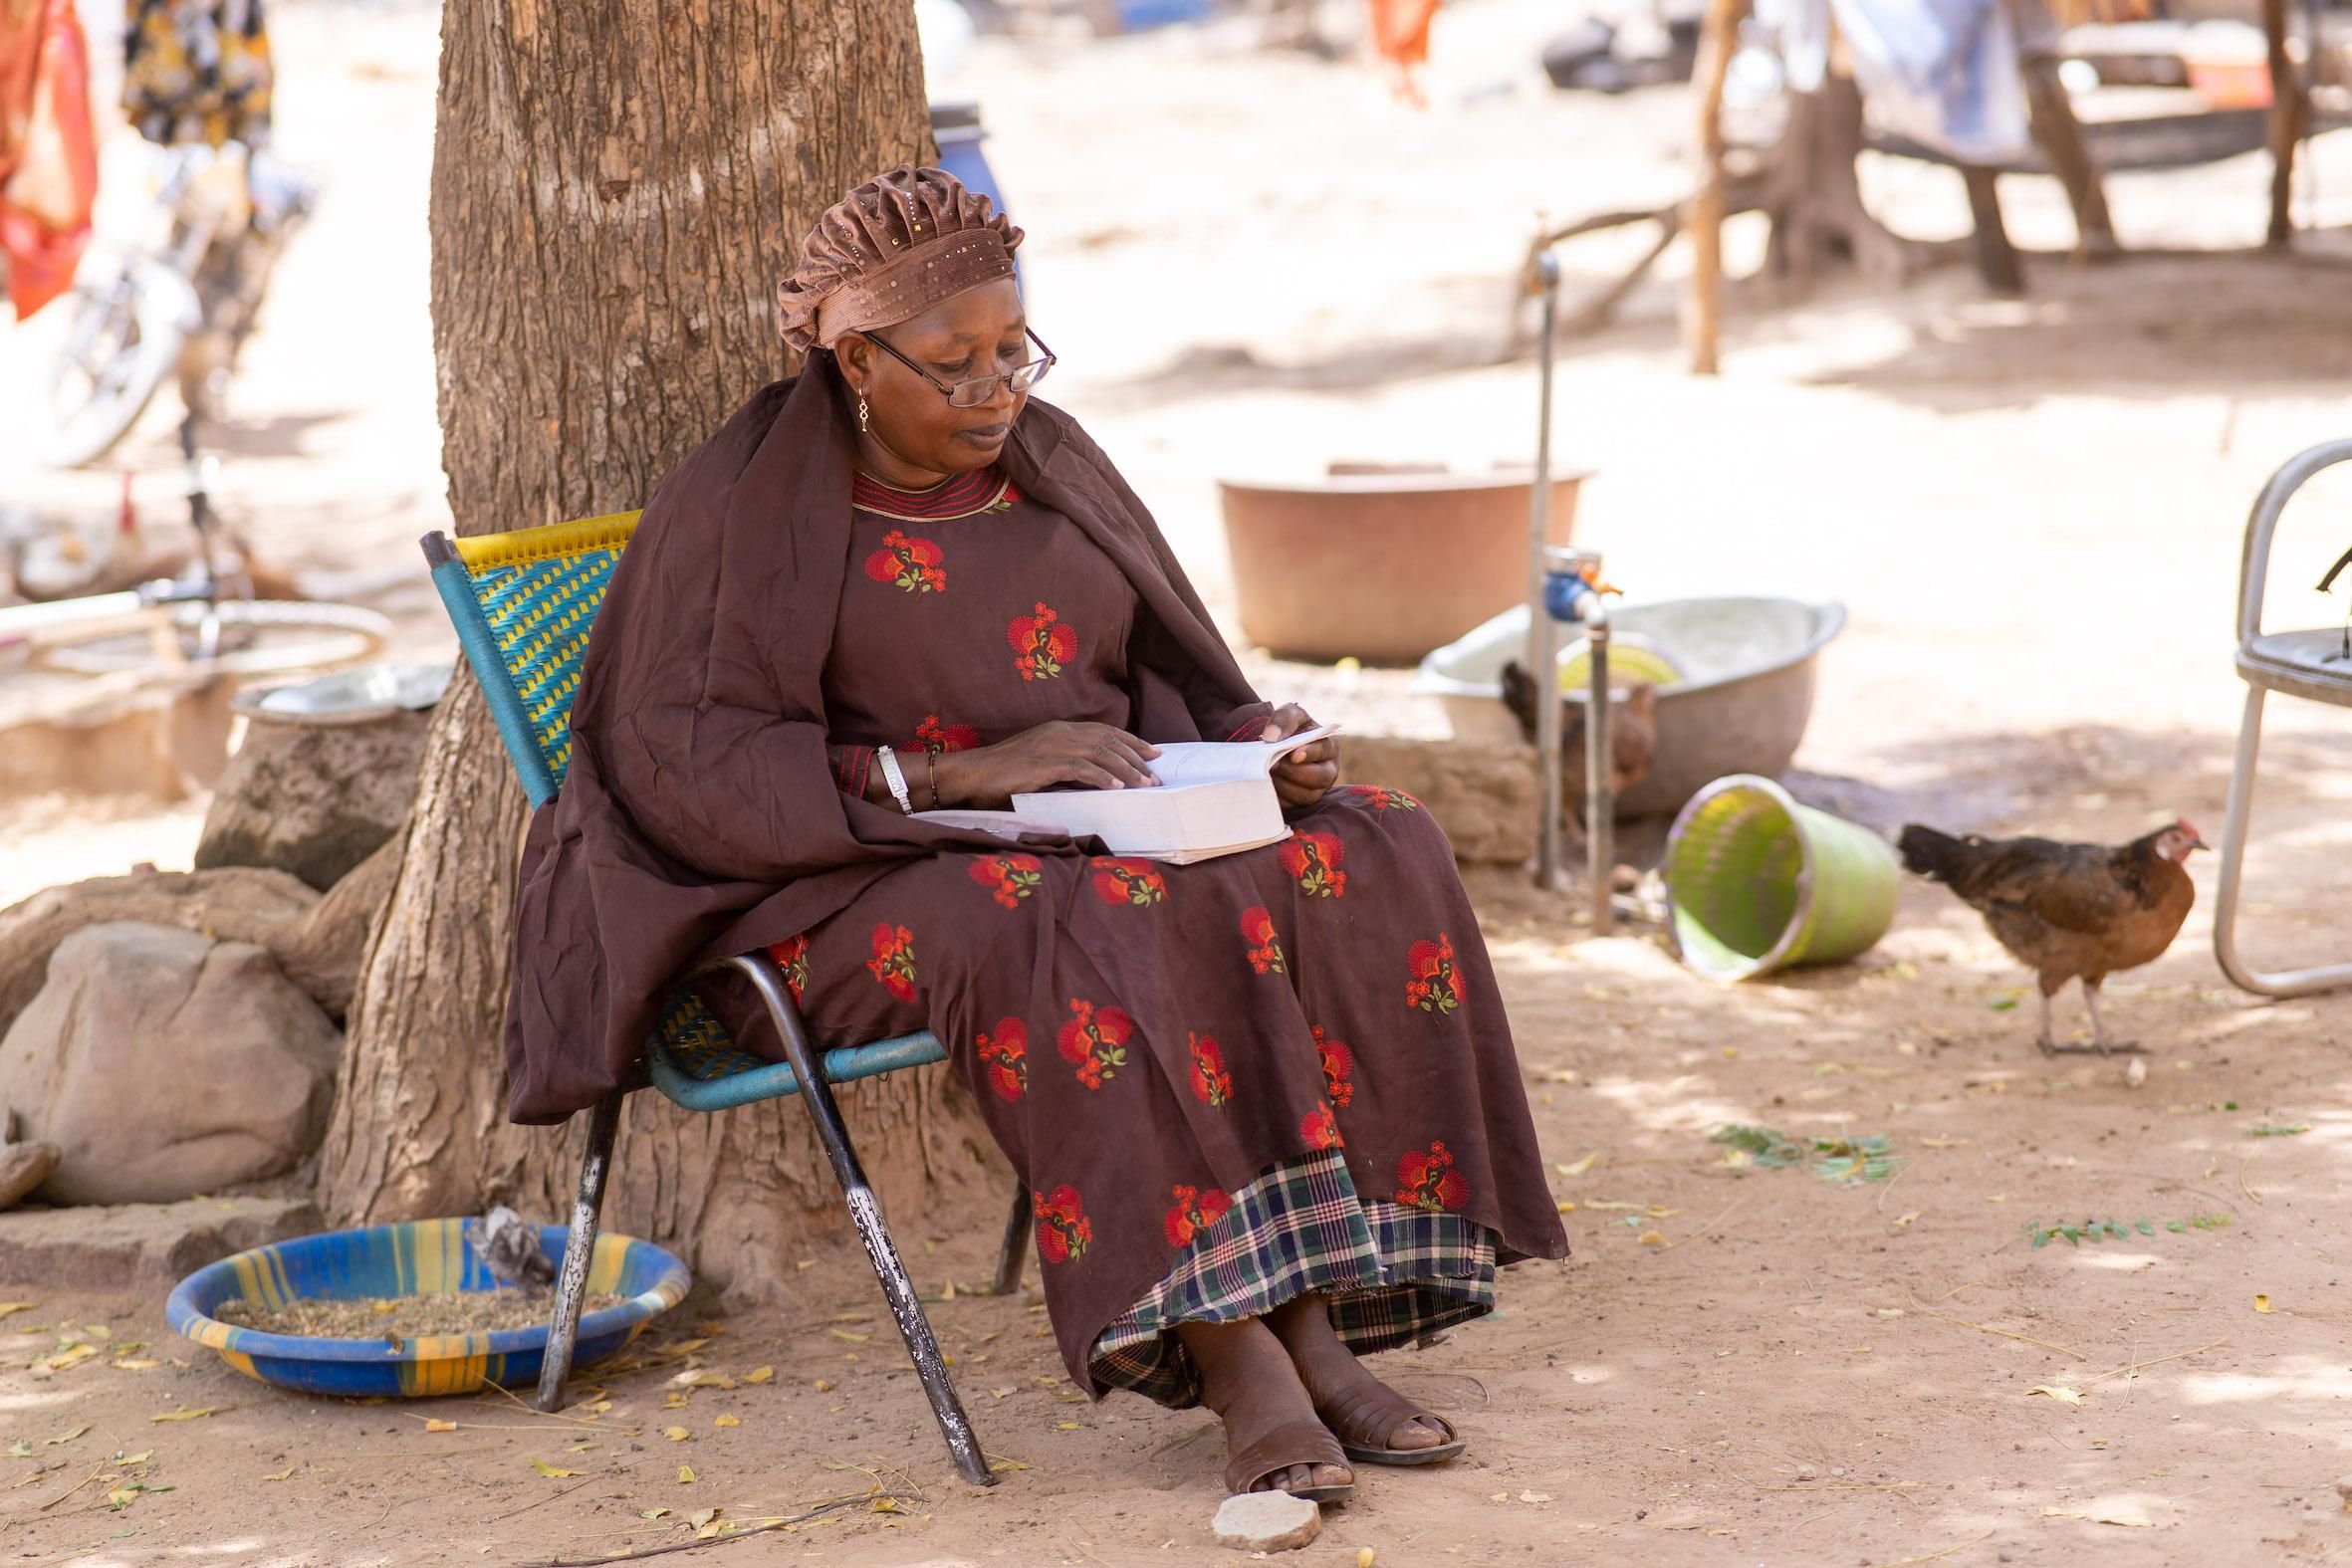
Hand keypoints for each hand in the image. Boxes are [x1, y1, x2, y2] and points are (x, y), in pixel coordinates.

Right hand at [936, 721, 1161, 808]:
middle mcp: (1059, 732)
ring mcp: (1052, 746)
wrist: (971, 775)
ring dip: (1127, 770)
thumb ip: (1063, 765)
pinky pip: (1082, 769)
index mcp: (1058, 729)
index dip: (1131, 741)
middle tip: (1156, 773)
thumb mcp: (1038, 763)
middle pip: (1108, 740)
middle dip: (1136, 756)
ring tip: (1145, 784)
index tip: (1152, 753)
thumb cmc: (1001, 774)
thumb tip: (1092, 779)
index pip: (1104, 731)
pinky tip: (1118, 788)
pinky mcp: (1045, 763)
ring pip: (1101, 753)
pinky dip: (1103, 778)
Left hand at [1259, 703, 1336, 808]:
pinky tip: (1265, 785)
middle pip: (1318, 778)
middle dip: (1293, 772)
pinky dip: (1277, 797)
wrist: (1277, 745)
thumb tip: (1271, 738)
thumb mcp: (1290, 714)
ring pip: (1305, 796)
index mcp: (1329, 747)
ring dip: (1283, 785)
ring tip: (1267, 773)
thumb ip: (1283, 719)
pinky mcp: (1301, 803)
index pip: (1323, 751)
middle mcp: (1328, 771)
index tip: (1292, 755)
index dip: (1309, 753)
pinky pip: (1291, 806)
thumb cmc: (1289, 728)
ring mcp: (1316, 790)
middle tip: (1272, 764)